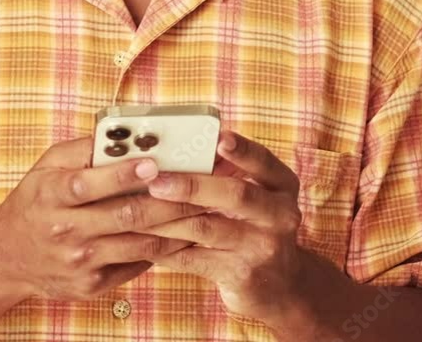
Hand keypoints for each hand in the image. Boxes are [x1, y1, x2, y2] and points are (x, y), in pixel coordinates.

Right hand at [0, 135, 208, 301]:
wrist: (9, 256)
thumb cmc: (36, 200)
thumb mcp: (47, 166)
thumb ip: (82, 149)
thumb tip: (121, 135)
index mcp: (53, 195)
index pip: (88, 185)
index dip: (122, 175)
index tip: (153, 163)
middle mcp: (66, 230)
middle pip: (123, 215)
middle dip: (166, 199)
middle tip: (198, 184)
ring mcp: (81, 262)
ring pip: (138, 242)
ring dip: (175, 225)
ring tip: (203, 207)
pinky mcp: (93, 284)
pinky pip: (137, 264)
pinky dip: (165, 248)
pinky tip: (186, 232)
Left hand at [138, 130, 303, 326]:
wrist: (280, 286)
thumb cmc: (257, 226)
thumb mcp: (259, 196)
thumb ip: (231, 172)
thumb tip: (184, 146)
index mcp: (283, 186)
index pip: (263, 161)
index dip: (242, 150)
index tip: (219, 137)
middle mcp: (280, 215)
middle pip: (235, 194)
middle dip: (192, 185)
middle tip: (157, 181)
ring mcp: (262, 247)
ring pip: (207, 228)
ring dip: (167, 218)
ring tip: (139, 209)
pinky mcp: (241, 275)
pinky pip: (194, 259)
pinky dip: (165, 248)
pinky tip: (144, 240)